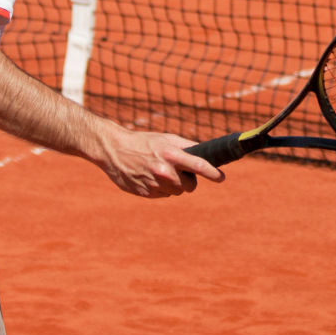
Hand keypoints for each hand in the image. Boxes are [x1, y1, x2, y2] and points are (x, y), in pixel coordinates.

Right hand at [94, 128, 224, 197]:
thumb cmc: (144, 142)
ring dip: (174, 185)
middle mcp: (163, 171)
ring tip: (161, 171)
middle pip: (190, 186)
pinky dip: (162, 189)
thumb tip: (206, 152)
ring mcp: (154, 184)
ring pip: (177, 192)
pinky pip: (164, 195)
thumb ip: (187, 146)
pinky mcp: (145, 193)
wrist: (114, 150)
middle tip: (179, 171)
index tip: (221, 178)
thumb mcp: (166, 139)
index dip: (212, 173)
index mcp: (170, 154)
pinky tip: (150, 177)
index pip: (198, 165)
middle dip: (189, 180)